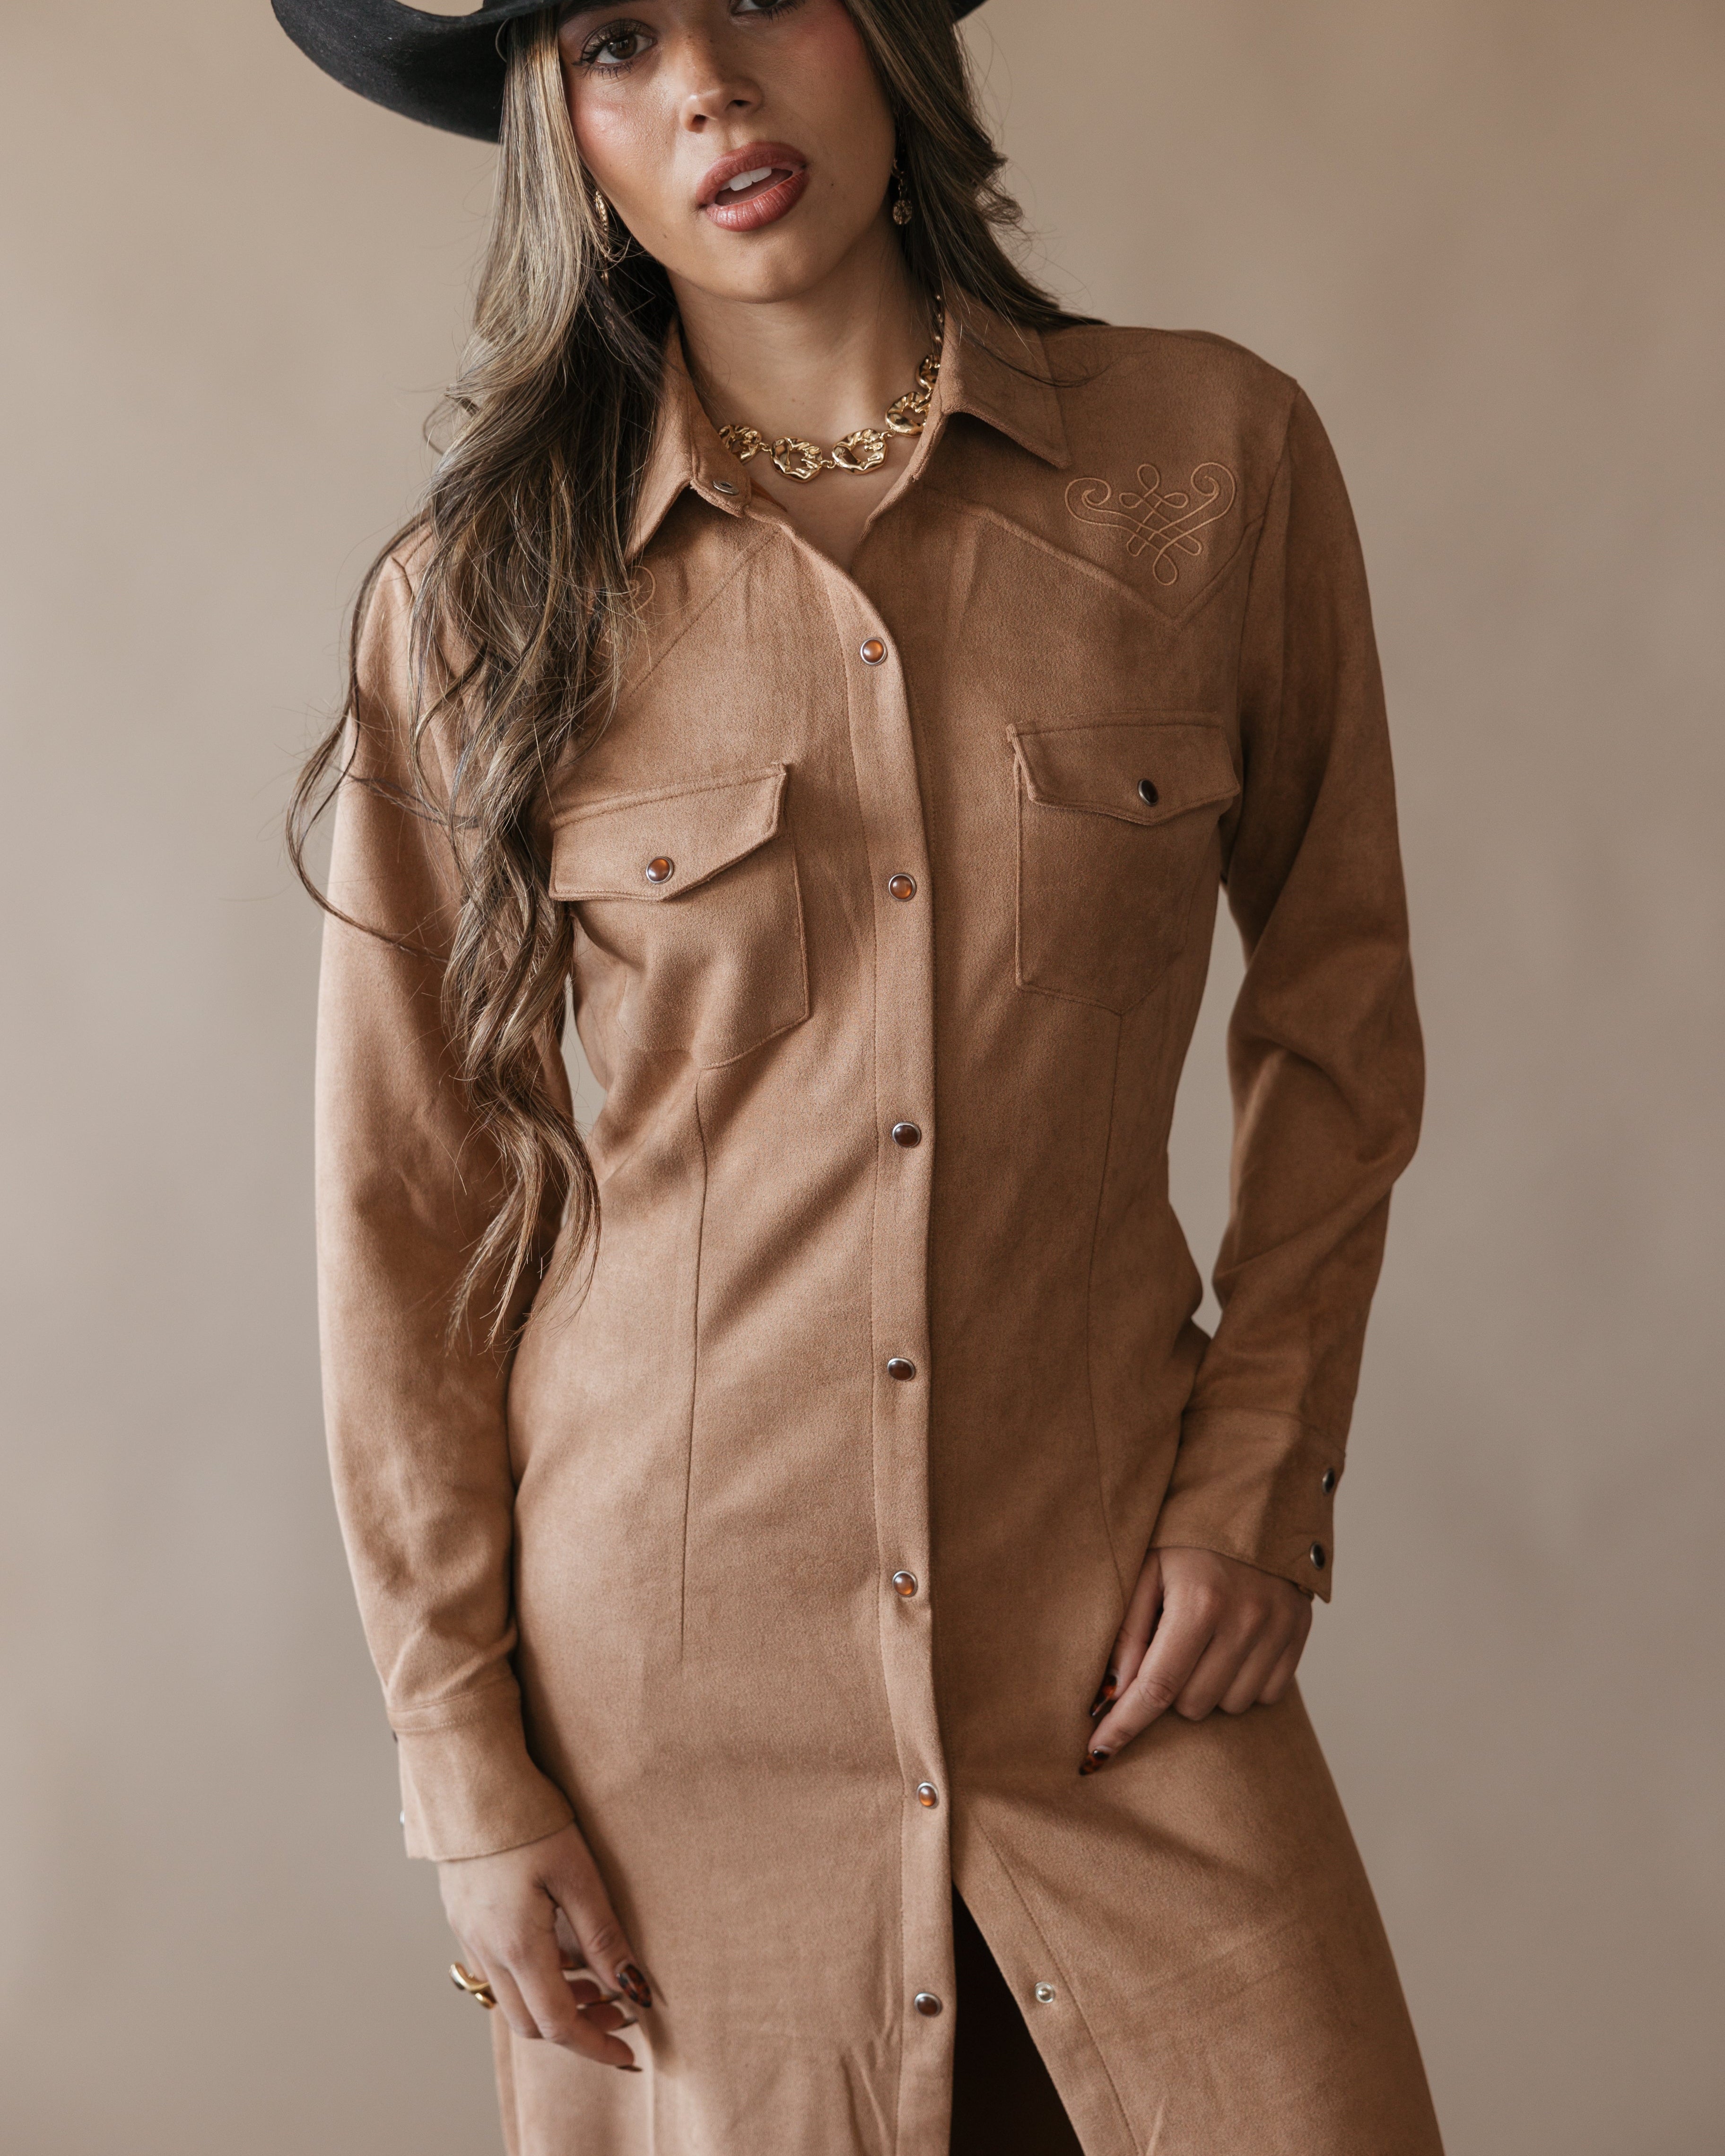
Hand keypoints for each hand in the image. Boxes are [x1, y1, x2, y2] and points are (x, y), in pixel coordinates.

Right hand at [438, 1821, 650, 2069]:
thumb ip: (603, 1937)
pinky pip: (499, 1972)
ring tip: (597, 1982)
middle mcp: (487, 1951)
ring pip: (513, 2000)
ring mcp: (471, 1937)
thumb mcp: (578, 1875)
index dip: (596, 2047)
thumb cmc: (530, 1821)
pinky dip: (534, 1978)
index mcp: (517, 1945)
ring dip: (556, 2005)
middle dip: (579, 2029)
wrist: (472, 1784)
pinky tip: (561, 1952)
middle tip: (619, 2013)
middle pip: (532, 2023)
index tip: (630, 2055)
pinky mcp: (466, 1920)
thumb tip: (633, 1990)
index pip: (558, 2024)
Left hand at [1080, 1545, 1312, 1774]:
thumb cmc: (1186, 1533)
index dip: (1124, 1726)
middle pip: (1193, 1704)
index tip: (1096, 1754)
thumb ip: (1129, 1633)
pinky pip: (1268, 1694)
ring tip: (1203, 1641)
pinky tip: (1234, 1645)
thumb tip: (1113, 1694)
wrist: (1254, 1495)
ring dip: (1209, 1687)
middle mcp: (1245, 1620)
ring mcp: (1279, 1629)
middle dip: (1170, 1689)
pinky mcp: (1300, 1633)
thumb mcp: (1145, 1569)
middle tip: (1167, 1648)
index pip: (1156, 1687)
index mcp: (1199, 1602)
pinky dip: (1245, 1682)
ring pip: (1231, 1705)